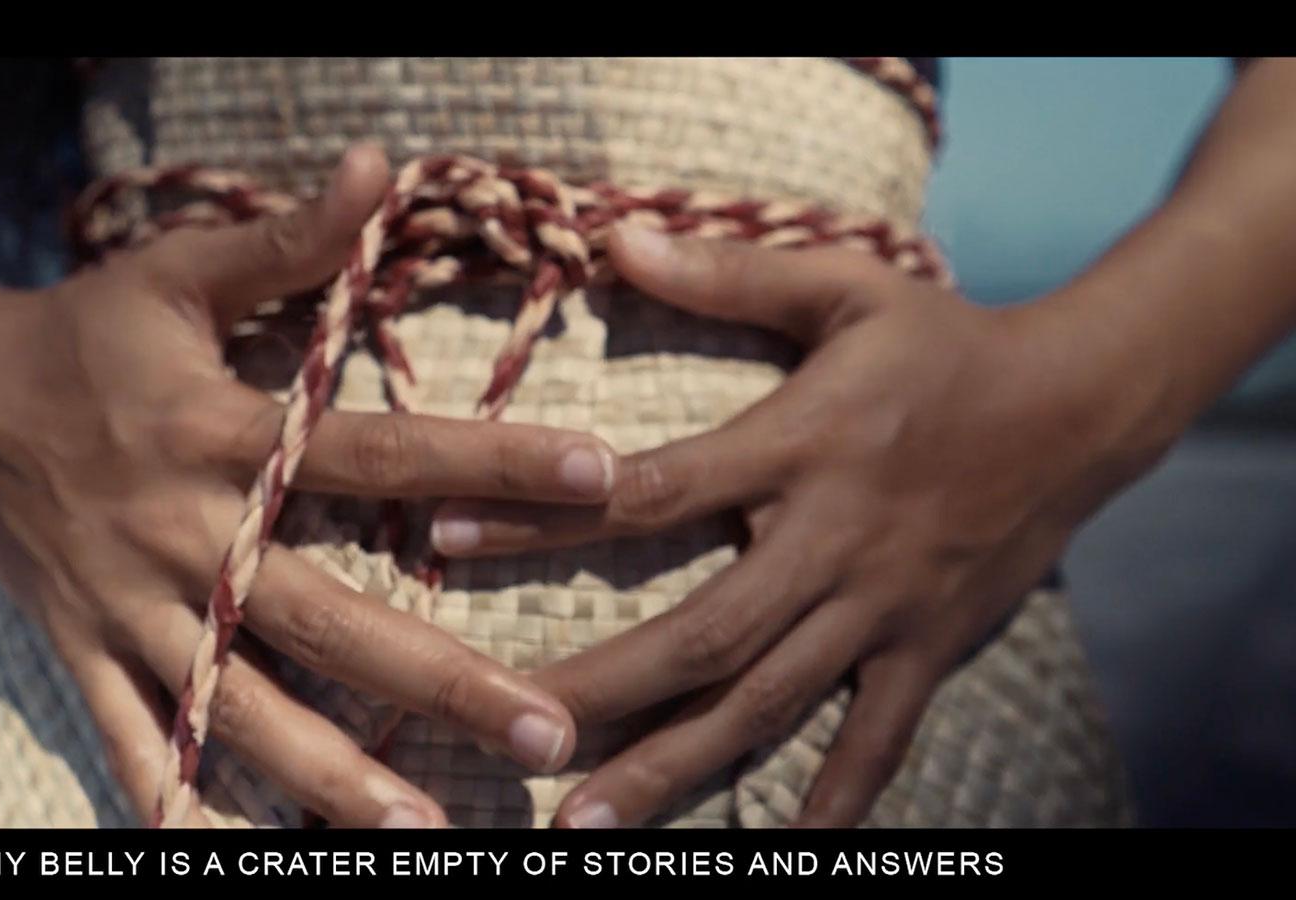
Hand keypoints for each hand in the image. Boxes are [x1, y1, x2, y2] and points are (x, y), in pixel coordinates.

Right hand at [0, 145, 618, 826]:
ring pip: (240, 704)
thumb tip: (378, 167)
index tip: (602, 476)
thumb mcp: (179, 272)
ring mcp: (131, 606)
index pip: (378, 454)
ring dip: (331, 775)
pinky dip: (177, 799)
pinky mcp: (86, 649)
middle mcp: (183, 534)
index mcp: (221, 435)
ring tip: (423, 831)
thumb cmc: (87, 332)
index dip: (493, 463)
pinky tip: (235, 854)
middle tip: (549, 731)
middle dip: (439, 681)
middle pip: (326, 617)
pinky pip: (132, 739)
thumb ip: (287, 241)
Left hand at [430, 225, 1175, 827]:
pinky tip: (786, 849)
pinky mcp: (929, 649)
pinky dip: (833, 799)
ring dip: (679, 767)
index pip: (654, 490)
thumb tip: (615, 240)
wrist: (1083, 405)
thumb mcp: (844, 287)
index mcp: (801, 447)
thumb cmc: (945, 344)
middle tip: (514, 736)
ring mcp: (885, 608)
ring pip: (771, 703)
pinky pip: (878, 740)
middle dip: (605, 691)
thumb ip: (729, 272)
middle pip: (705, 633)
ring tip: (592, 821)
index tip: (445, 539)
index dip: (550, 516)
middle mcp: (836, 540)